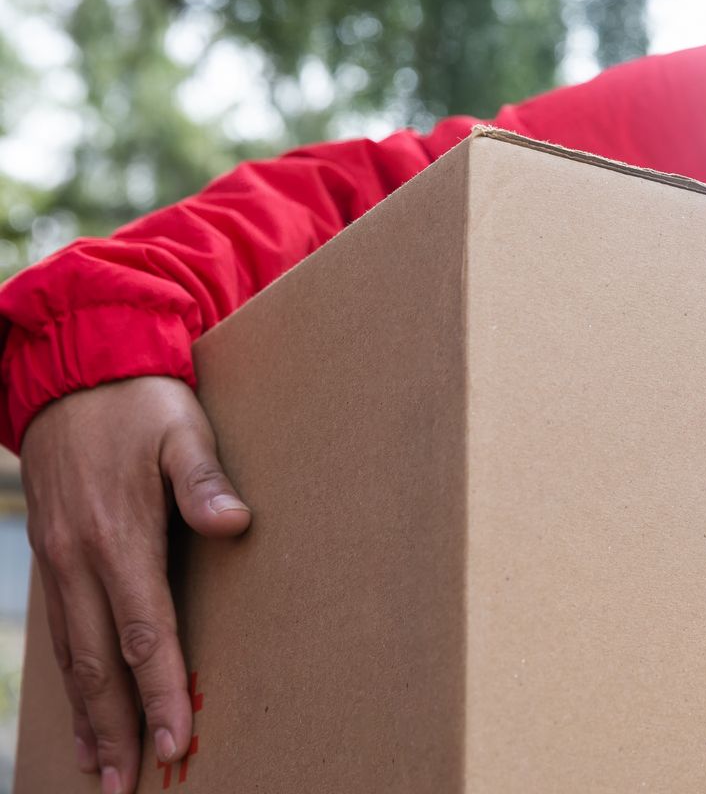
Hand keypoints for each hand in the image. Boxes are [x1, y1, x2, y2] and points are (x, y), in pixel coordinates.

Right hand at [21, 376, 250, 793]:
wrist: (75, 372)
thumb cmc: (142, 404)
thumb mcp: (184, 428)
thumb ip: (205, 480)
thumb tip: (234, 524)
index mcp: (117, 536)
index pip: (145, 632)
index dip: (162, 690)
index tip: (177, 739)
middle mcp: (79, 558)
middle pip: (100, 661)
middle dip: (118, 726)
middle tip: (131, 783)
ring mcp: (58, 560)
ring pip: (72, 655)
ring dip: (89, 715)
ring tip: (103, 769)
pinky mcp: (51, 556)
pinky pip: (59, 631)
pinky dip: (70, 678)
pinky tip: (82, 710)